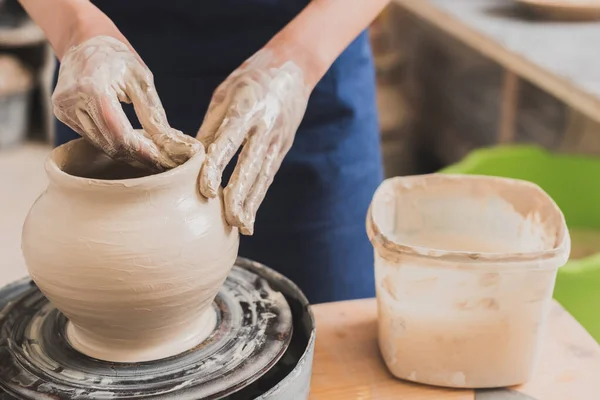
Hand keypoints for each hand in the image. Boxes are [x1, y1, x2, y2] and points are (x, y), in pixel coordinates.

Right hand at [53, 36, 200, 169]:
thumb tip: (167, 142)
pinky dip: (111, 141)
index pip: (118, 131)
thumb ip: (152, 112)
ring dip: (124, 151)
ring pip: (99, 143)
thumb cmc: (118, 59)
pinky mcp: (61, 113)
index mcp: (92, 87)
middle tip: (157, 160)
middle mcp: (72, 99)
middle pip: (108, 142)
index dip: (139, 149)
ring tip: (146, 151)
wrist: (85, 42)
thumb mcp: (141, 79)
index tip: (159, 159)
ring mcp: (63, 108)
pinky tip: (128, 141)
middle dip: (134, 154)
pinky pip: (91, 136)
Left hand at [197, 49, 309, 234]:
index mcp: (246, 108)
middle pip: (250, 166)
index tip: (206, 190)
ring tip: (241, 227)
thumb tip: (189, 159)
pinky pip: (268, 176)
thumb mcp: (225, 94)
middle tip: (228, 220)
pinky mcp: (282, 148)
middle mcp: (265, 127)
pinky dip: (258, 197)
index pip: (229, 142)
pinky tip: (250, 216)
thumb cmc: (249, 79)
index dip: (217, 167)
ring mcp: (277, 140)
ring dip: (252, 203)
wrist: (294, 68)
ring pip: (262, 176)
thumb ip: (210, 127)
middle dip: (239, 194)